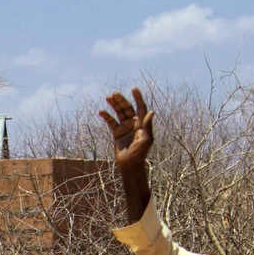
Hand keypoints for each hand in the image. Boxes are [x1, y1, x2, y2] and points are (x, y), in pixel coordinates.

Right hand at [98, 89, 154, 223]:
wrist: (130, 165)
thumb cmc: (140, 153)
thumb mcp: (146, 140)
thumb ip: (148, 125)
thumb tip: (151, 112)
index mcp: (142, 123)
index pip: (140, 107)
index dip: (138, 98)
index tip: (134, 89)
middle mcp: (133, 123)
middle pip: (127, 108)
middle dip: (121, 100)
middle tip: (114, 94)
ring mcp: (125, 127)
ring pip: (118, 112)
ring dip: (114, 105)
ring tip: (108, 97)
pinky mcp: (117, 133)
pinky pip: (111, 122)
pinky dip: (106, 116)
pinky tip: (101, 112)